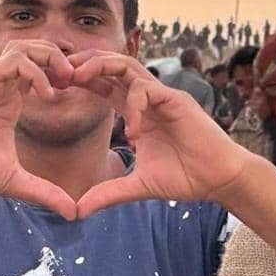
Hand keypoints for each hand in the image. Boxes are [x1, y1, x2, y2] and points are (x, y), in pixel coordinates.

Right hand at [0, 41, 77, 219]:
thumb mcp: (19, 181)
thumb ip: (46, 192)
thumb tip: (73, 213)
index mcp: (13, 100)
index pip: (42, 70)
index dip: (64, 76)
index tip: (81, 94)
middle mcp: (4, 86)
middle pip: (36, 49)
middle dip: (61, 59)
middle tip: (77, 81)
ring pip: (24, 47)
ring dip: (49, 57)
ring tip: (65, 80)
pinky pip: (13, 62)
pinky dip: (34, 71)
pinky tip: (46, 95)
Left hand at [69, 50, 249, 217]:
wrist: (218, 179)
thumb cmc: (185, 177)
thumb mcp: (137, 186)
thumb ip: (108, 193)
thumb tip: (78, 211)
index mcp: (136, 110)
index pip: (104, 84)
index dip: (81, 81)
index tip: (56, 85)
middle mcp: (147, 98)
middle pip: (112, 65)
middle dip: (85, 63)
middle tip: (60, 73)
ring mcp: (162, 96)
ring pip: (128, 65)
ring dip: (101, 66)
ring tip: (80, 77)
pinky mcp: (177, 101)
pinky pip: (148, 90)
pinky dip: (134, 104)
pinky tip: (131, 130)